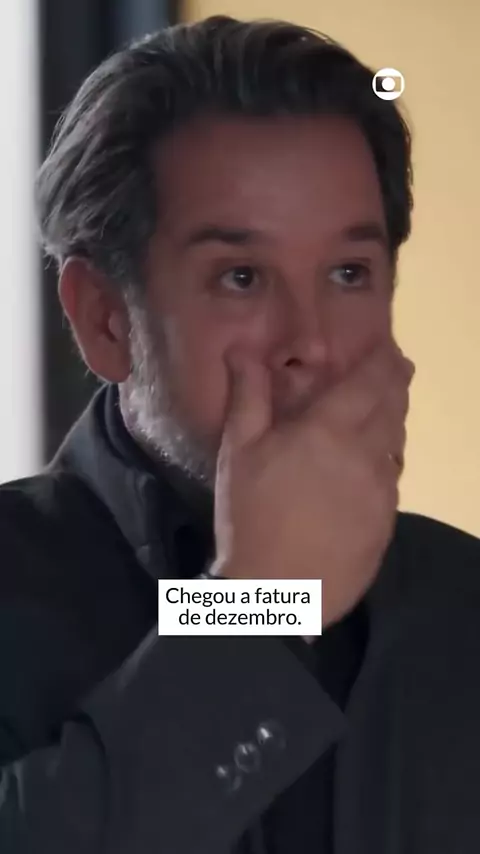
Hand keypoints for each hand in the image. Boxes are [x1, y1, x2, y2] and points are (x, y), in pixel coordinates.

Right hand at [211, 340, 414, 628]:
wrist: (277, 593)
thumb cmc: (250, 517)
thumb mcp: (238, 451)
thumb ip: (249, 395)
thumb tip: (243, 349)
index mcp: (331, 430)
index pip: (371, 381)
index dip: (383, 360)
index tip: (386, 346)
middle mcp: (368, 455)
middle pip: (394, 408)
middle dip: (395, 383)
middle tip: (392, 369)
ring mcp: (382, 491)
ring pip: (397, 444)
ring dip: (392, 421)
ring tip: (380, 412)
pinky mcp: (386, 522)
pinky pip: (392, 480)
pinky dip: (385, 461)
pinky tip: (368, 466)